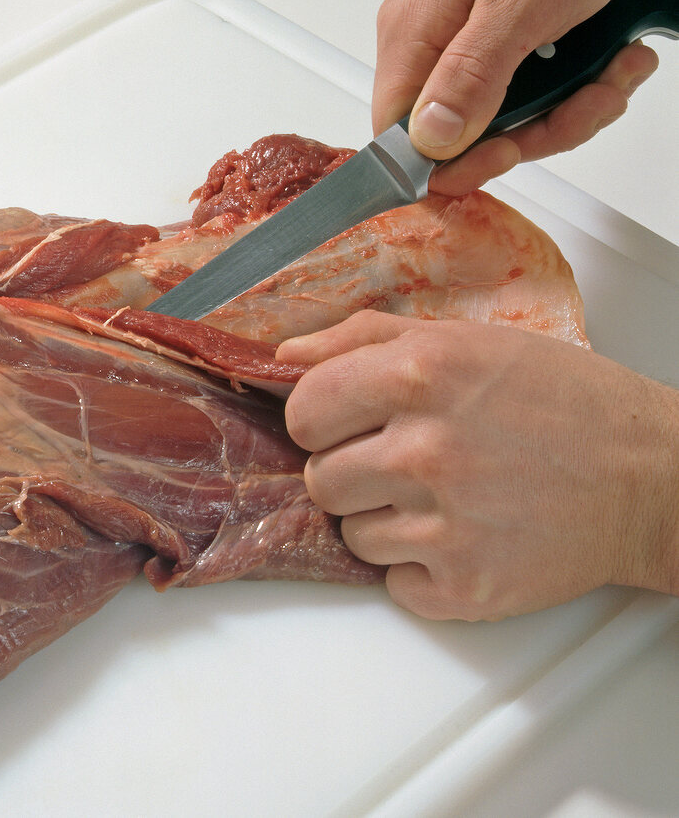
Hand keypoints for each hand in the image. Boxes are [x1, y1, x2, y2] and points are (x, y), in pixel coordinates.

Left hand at [278, 311, 678, 620]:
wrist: (651, 477)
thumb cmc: (559, 400)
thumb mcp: (463, 339)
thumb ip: (361, 338)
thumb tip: (282, 358)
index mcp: (419, 375)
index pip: (302, 412)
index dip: (320, 418)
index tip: (347, 421)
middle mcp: (426, 450)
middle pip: (319, 479)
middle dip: (351, 469)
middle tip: (404, 460)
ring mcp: (444, 526)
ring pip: (350, 534)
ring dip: (383, 519)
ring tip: (443, 496)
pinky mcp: (464, 587)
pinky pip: (392, 583)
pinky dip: (418, 567)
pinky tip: (462, 534)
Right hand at [373, 0, 667, 195]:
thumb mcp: (519, 5)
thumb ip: (469, 77)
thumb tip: (428, 139)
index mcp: (412, 33)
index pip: (397, 132)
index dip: (448, 161)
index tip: (506, 155)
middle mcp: (432, 45)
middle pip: (461, 138)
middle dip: (536, 130)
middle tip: (587, 101)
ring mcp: (470, 49)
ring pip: (507, 124)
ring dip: (572, 108)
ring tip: (614, 69)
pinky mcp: (506, 50)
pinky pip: (534, 101)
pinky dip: (581, 90)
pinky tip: (612, 58)